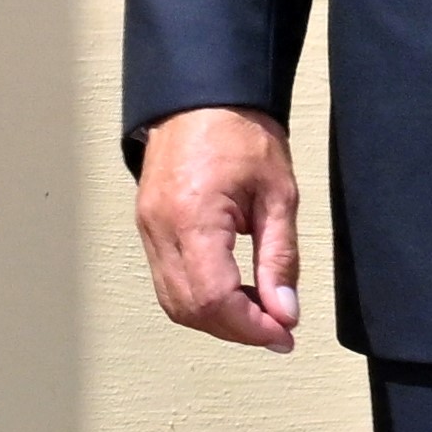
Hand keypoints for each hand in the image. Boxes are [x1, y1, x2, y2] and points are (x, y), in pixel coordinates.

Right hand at [134, 104, 303, 347]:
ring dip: (216, 320)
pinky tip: (232, 295)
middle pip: (190, 309)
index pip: (214, 298)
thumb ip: (280, 258)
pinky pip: (167, 283)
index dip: (251, 326)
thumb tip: (284, 311)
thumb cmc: (241, 135)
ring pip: (174, 303)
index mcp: (194, 218)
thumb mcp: (279, 195)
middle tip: (278, 331)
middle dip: (236, 330)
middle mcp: (161, 229)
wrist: (201, 98)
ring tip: (258, 315)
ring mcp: (147, 230)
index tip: (285, 333)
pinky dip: (199, 300)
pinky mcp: (147, 228)